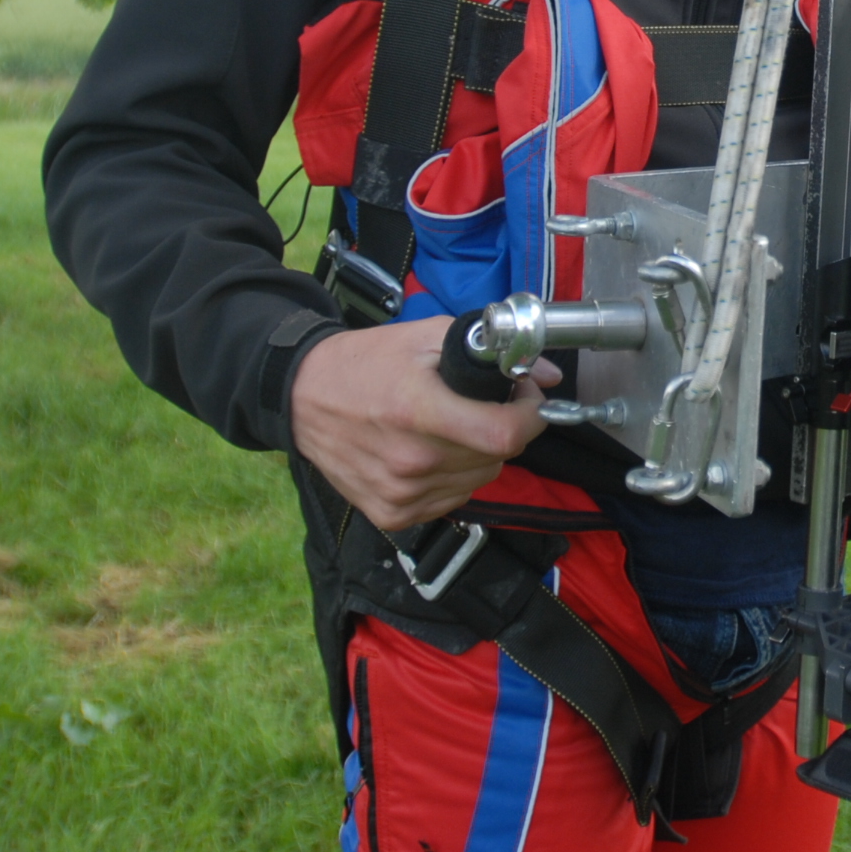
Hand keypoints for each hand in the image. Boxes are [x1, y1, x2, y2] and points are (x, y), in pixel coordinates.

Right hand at [288, 318, 553, 529]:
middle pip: (496, 458)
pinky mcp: (392, 514)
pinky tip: (430, 451)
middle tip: (482, 405)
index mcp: (417, 411)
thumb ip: (490, 352)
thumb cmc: (365, 363)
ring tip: (449, 426)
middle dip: (503, 428)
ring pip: (479, 480)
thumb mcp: (425, 336)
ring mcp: (400, 494)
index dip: (530, 416)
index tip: (527, 399)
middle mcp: (410, 461)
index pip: (504, 434)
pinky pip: (452, 500)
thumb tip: (546, 375)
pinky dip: (453, 477)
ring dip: (478, 454)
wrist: (303, 397)